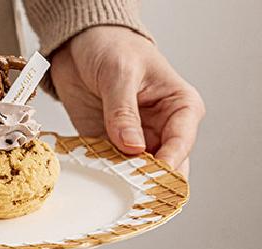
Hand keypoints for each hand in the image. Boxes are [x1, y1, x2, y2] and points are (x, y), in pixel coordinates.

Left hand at [50, 26, 204, 174]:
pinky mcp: (113, 150)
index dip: (167, 165)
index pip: (182, 144)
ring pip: (141, 177)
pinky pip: (114, 173)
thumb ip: (124, 111)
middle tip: (132, 190)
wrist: (80, 44)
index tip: (149, 177)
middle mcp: (164, 130)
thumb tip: (133, 146)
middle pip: (167, 169)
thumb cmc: (112, 46)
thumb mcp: (119, 72)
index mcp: (180, 107)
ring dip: (127, 184)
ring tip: (113, 186)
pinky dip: (106, 180)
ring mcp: (139, 143)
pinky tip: (97, 180)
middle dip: (150, 183)